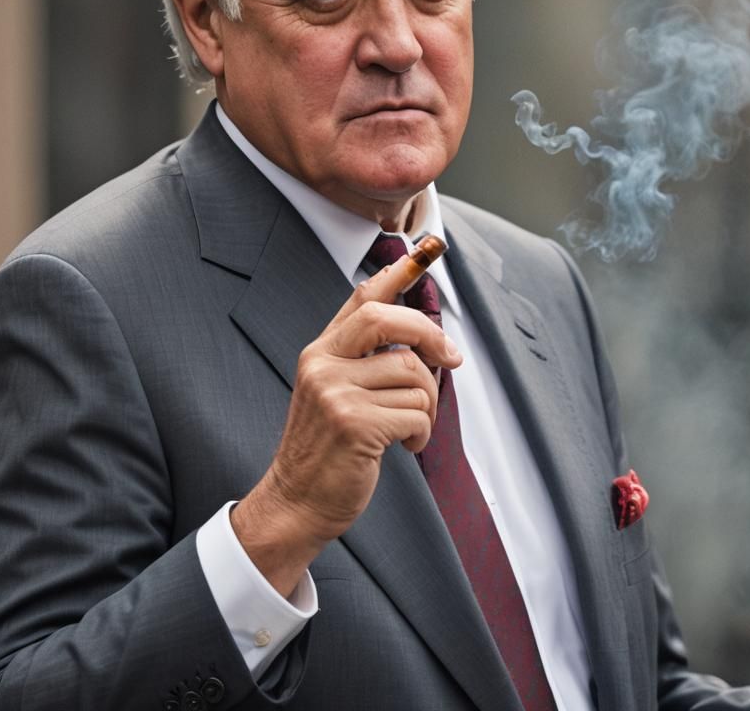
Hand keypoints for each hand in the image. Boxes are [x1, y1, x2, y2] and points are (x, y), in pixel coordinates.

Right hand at [231, 252, 461, 595]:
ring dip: (427, 406)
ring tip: (410, 427)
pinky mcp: (355, 424)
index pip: (362, 297)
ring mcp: (336, 392)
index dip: (398, 271)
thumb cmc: (327, 448)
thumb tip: (420, 339)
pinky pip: (416, 413)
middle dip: (431, 337)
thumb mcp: (335, 393)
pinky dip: (422, 433)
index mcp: (320, 350)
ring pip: (414, 375)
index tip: (428, 248)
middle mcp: (323, 363)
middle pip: (391, 321)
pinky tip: (406, 446)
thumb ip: (365, 361)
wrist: (297, 500)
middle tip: (451, 359)